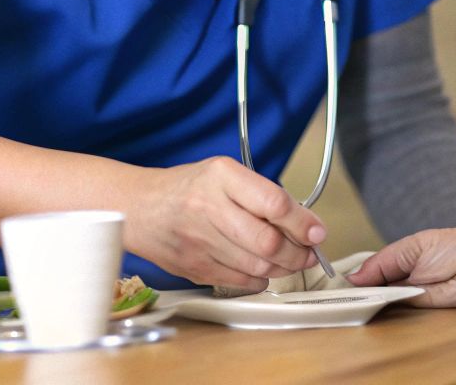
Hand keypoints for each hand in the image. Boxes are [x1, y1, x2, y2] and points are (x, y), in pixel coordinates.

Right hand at [123, 156, 325, 290]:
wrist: (139, 208)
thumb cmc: (188, 189)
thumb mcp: (223, 174)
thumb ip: (262, 195)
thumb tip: (306, 225)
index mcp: (220, 176)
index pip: (274, 203)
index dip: (302, 223)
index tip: (317, 232)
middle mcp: (208, 206)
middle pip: (268, 242)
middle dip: (298, 253)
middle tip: (308, 252)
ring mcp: (199, 240)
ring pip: (258, 266)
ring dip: (283, 268)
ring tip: (289, 260)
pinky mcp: (195, 268)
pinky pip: (242, 281)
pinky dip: (260, 278)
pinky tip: (261, 268)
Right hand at [347, 228, 455, 309]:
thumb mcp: (421, 251)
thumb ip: (390, 267)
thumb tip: (358, 278)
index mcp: (413, 249)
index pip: (378, 265)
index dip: (360, 277)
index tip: (341, 289)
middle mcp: (420, 271)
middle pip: (385, 285)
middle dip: (368, 293)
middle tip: (347, 302)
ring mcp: (432, 291)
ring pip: (398, 301)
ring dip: (383, 306)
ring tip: (362, 311)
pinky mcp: (444, 309)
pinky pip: (416, 314)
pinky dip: (402, 317)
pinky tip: (389, 318)